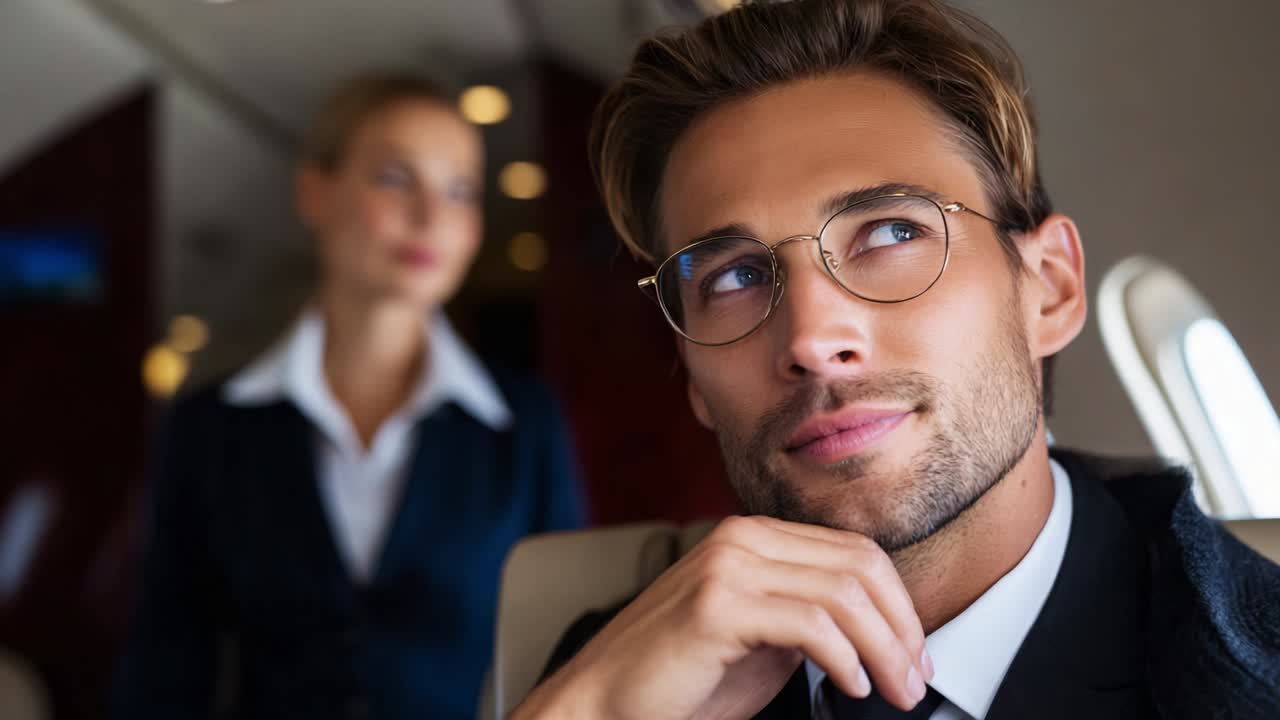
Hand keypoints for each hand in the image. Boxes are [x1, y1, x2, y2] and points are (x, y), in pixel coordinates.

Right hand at [513, 515, 932, 719]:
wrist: (604, 701)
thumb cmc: (677, 680)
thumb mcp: (761, 641)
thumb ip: (807, 619)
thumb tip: (873, 632)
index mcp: (752, 538)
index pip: (855, 552)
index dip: (900, 605)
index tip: (914, 655)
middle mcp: (741, 539)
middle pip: (859, 566)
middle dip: (902, 628)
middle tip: (913, 680)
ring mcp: (727, 566)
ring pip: (843, 594)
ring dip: (884, 650)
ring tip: (891, 691)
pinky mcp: (716, 605)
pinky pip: (810, 624)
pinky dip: (845, 658)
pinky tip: (849, 686)